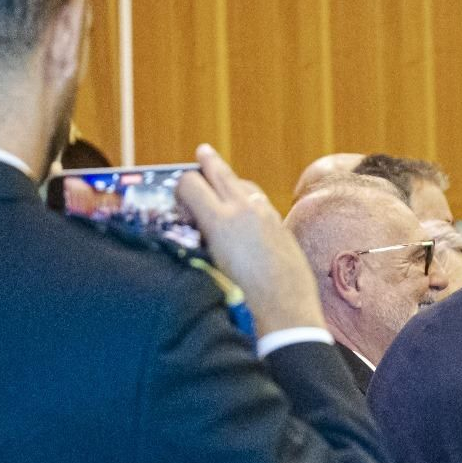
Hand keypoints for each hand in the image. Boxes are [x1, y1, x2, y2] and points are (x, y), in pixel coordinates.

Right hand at [177, 144, 326, 336]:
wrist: (285, 311)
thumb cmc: (241, 299)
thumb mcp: (208, 268)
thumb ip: (200, 240)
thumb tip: (195, 228)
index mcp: (219, 220)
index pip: (191, 183)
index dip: (179, 186)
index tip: (176, 194)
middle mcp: (243, 210)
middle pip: (221, 174)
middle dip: (209, 162)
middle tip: (203, 151)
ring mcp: (266, 216)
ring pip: (245, 185)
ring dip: (231, 180)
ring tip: (224, 175)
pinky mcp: (281, 226)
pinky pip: (261, 202)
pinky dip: (249, 197)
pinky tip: (248, 205)